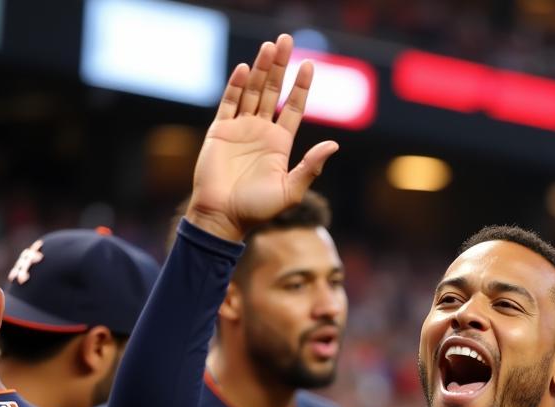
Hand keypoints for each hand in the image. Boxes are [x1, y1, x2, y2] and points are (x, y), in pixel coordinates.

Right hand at [187, 34, 337, 241]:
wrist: (223, 217)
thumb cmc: (257, 210)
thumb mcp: (291, 191)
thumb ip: (311, 167)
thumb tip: (334, 145)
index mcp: (280, 145)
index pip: (294, 108)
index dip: (301, 87)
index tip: (309, 65)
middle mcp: (261, 132)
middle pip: (273, 92)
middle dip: (279, 67)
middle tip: (286, 40)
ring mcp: (240, 129)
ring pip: (252, 91)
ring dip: (260, 68)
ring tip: (269, 45)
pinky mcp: (220, 131)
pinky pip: (229, 103)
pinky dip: (236, 85)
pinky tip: (244, 68)